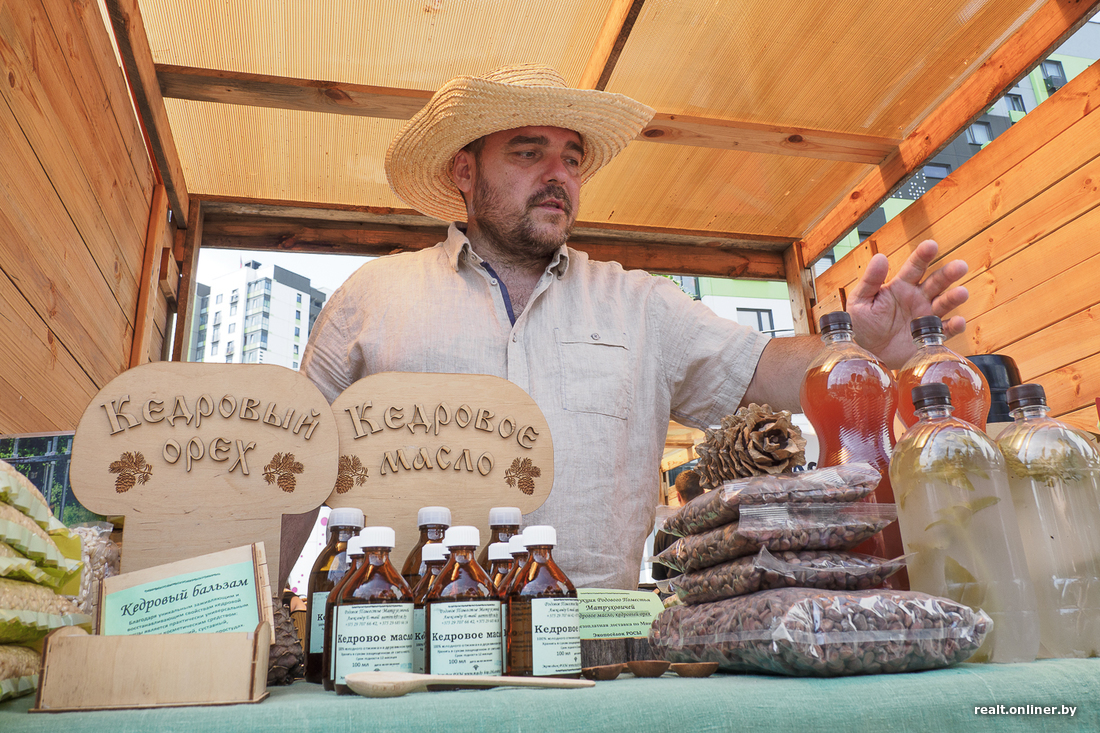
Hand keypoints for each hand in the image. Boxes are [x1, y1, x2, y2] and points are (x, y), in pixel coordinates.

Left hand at [845, 240, 968, 368]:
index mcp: (900, 286)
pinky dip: (954, 326)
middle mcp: (917, 298)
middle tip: (960, 266)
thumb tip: (880, 257)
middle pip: (936, 282)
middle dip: (948, 274)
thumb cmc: (861, 325)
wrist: (865, 353)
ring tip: (961, 293)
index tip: (931, 245)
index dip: (923, 255)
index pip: (914, 267)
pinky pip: (945, 330)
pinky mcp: (929, 337)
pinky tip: (958, 321)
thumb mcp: (860, 302)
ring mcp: (925, 317)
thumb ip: (870, 281)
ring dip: (954, 297)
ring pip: (944, 303)